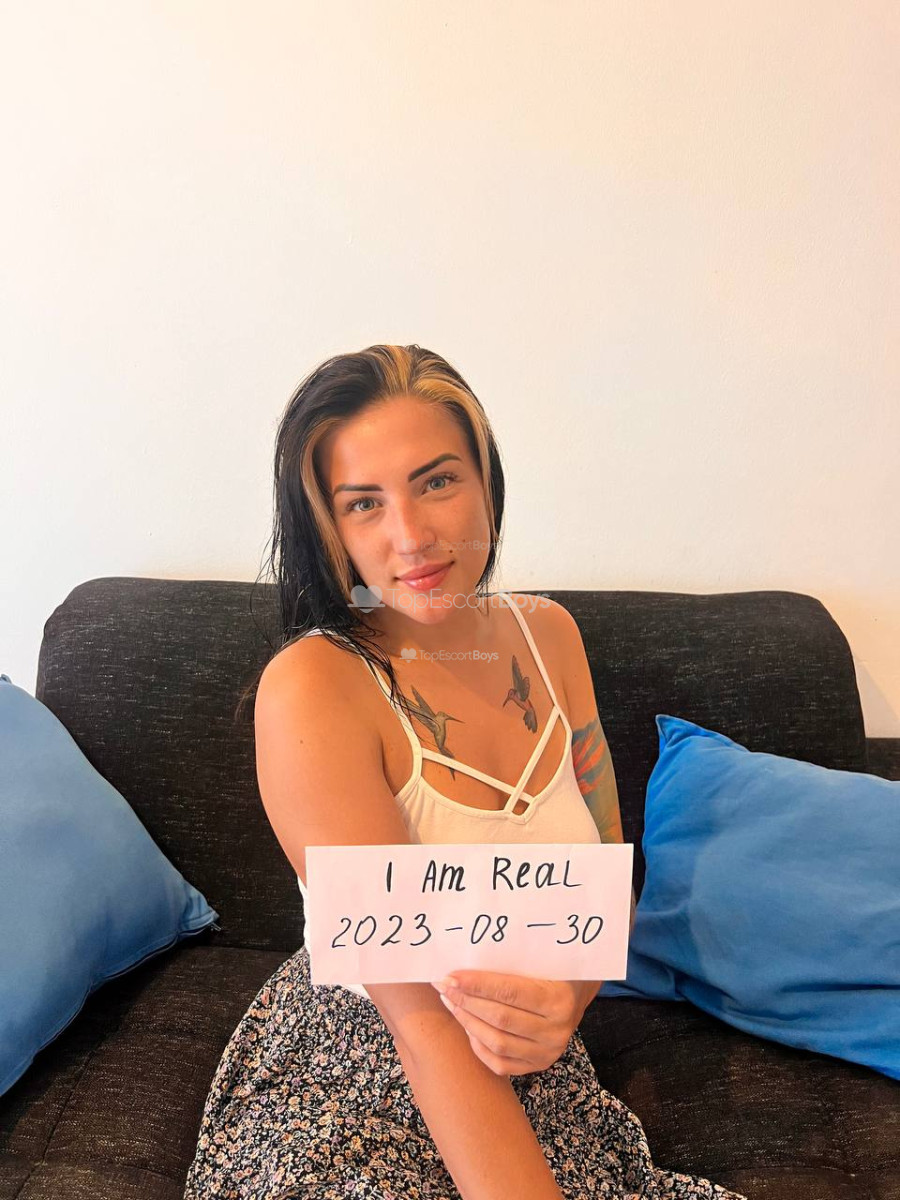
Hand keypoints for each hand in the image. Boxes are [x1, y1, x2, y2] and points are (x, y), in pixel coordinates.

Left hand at [431, 969, 583, 1076]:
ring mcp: (547, 1053)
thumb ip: (512, 964)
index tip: (450, 977)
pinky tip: (467, 1026)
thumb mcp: (542, 962)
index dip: (476, 985)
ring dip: (468, 1022)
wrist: (576, 994)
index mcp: (559, 1000)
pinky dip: (478, 1046)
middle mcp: (555, 1031)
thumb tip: (467, 958)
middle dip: (466, 1001)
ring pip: (497, 1042)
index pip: (509, 992)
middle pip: (500, 1018)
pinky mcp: (538, 1066)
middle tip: (443, 987)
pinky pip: (500, 1063)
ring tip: (450, 1003)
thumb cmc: (554, 971)